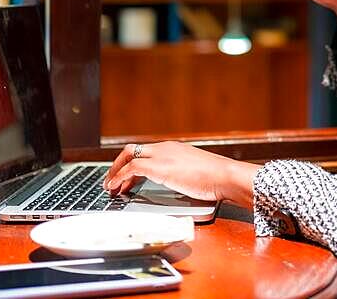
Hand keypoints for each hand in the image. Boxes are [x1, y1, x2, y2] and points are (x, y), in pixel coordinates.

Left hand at [102, 141, 258, 206]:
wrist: (225, 176)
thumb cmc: (217, 179)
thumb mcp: (195, 173)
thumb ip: (182, 175)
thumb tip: (179, 186)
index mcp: (173, 149)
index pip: (145, 151)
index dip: (130, 164)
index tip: (125, 177)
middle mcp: (165, 148)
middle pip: (132, 150)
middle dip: (117, 165)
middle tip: (112, 181)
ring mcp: (161, 155)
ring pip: (128, 155)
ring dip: (115, 172)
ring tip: (111, 188)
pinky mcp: (158, 166)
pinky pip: (131, 168)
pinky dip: (119, 177)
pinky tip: (116, 188)